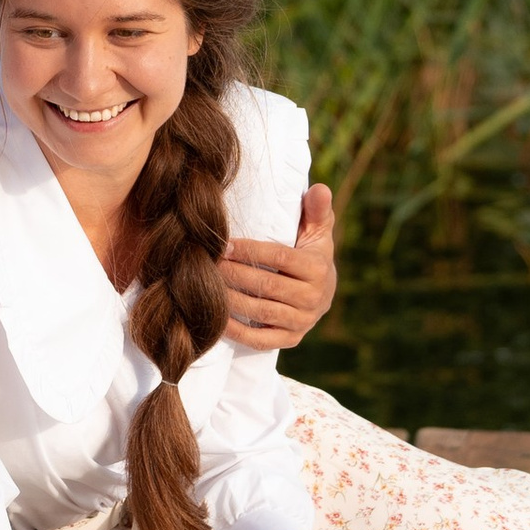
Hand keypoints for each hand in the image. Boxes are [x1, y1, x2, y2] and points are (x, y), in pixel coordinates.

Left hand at [220, 180, 336, 351]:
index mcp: (318, 268)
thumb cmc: (312, 253)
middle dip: (233, 274)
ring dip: (231, 300)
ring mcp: (302, 322)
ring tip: (206, 287)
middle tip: (207, 263)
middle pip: (266, 285)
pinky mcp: (290, 340)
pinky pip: (260, 340)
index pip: (280, 257)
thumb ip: (316, 210)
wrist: (323, 292)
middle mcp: (313, 298)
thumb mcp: (318, 231)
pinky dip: (237, 332)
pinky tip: (216, 319)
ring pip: (261, 312)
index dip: (250, 251)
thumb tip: (320, 188)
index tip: (223, 244)